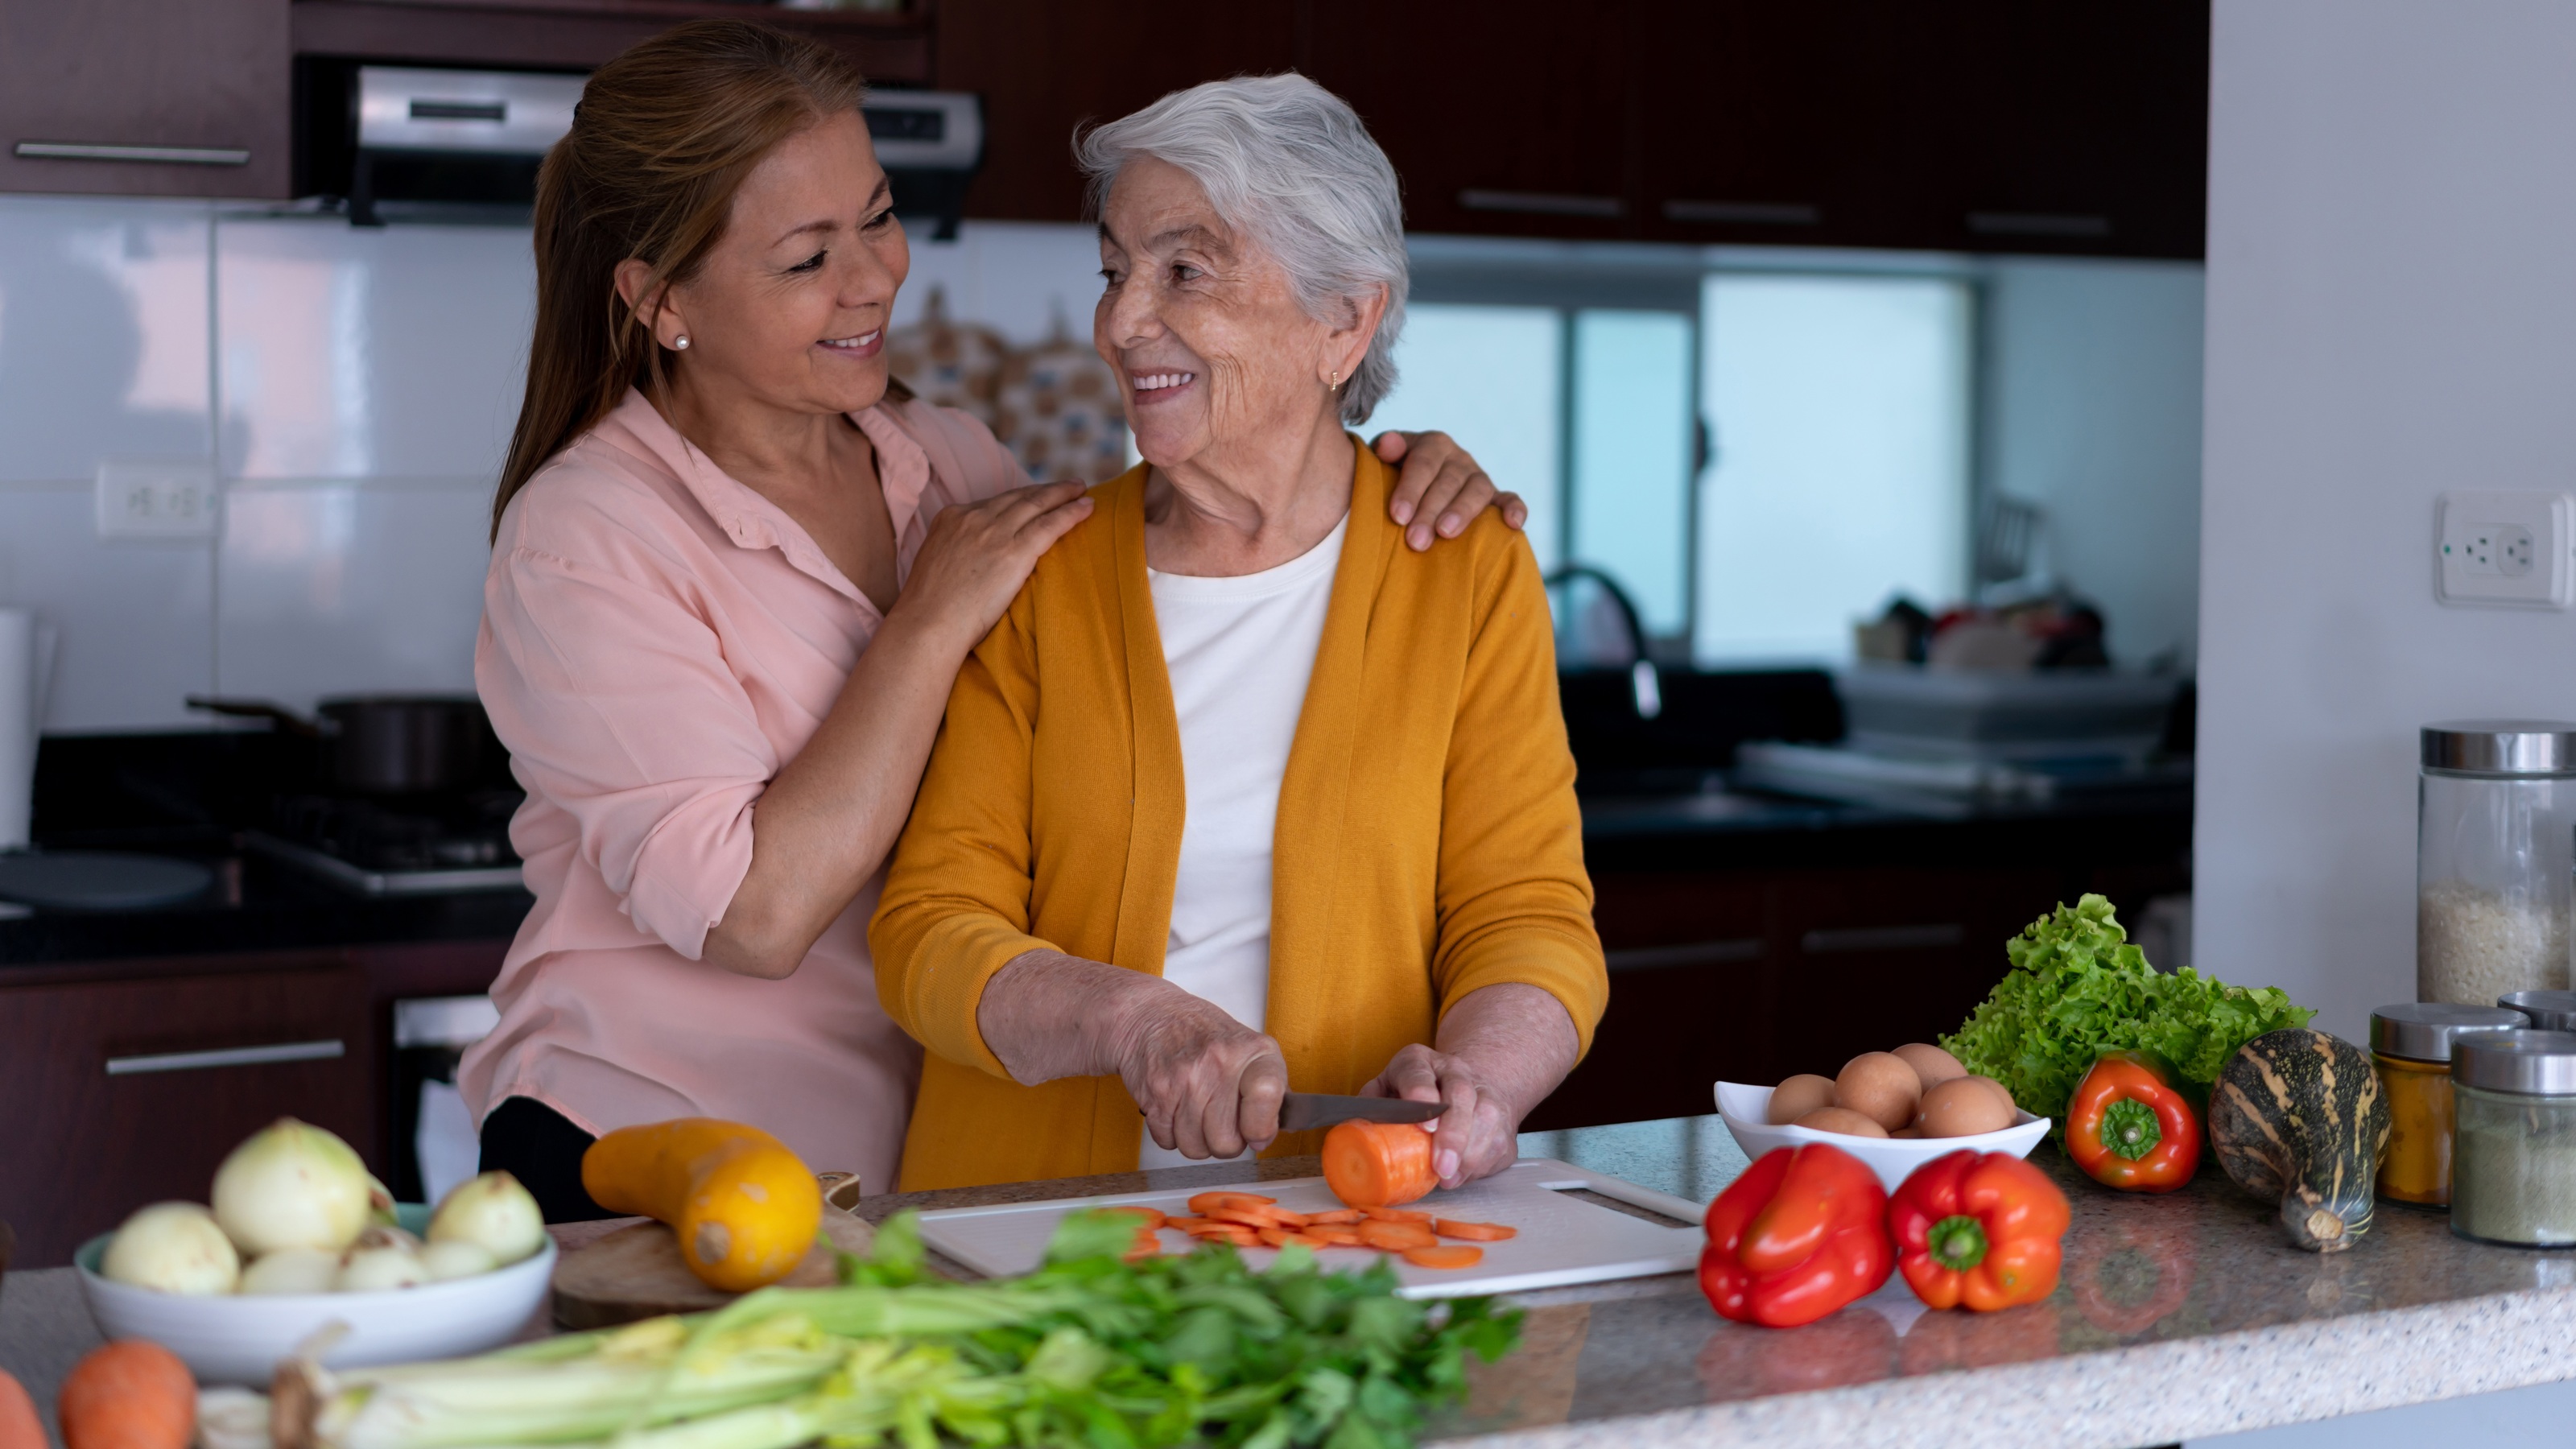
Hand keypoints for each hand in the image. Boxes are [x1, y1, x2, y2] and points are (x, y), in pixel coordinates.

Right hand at [891, 481, 1092, 653]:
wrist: (927, 625)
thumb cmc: (929, 610)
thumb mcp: (936, 564)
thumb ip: (958, 551)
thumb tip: (977, 560)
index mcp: (950, 517)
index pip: (994, 502)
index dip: (1020, 498)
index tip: (1036, 497)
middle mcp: (973, 517)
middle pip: (1019, 497)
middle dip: (1046, 490)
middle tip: (1069, 485)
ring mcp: (994, 532)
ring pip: (1037, 504)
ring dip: (1064, 494)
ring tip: (1082, 491)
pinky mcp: (1014, 551)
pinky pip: (1050, 525)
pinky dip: (1072, 513)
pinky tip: (1087, 507)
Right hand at [1108, 985, 1288, 1160]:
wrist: (1150, 1015)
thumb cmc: (1201, 1033)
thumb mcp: (1247, 1047)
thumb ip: (1268, 1087)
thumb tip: (1278, 1129)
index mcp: (1250, 1051)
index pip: (1267, 1095)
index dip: (1263, 1127)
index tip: (1258, 1133)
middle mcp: (1218, 1064)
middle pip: (1227, 1142)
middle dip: (1225, 1142)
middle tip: (1222, 1122)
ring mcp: (1184, 1080)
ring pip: (1195, 1148)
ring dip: (1197, 1140)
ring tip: (1197, 1113)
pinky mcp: (1155, 1095)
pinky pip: (1167, 1141)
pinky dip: (1171, 1134)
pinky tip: (1176, 1108)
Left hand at [1361, 1043, 1520, 1188]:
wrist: (1461, 1088)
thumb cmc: (1410, 1097)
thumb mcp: (1383, 1093)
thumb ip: (1369, 1110)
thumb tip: (1352, 1137)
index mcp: (1418, 1061)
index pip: (1419, 1072)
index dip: (1422, 1096)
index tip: (1425, 1125)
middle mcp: (1454, 1070)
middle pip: (1460, 1096)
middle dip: (1453, 1134)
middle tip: (1441, 1166)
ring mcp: (1483, 1091)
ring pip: (1486, 1119)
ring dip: (1469, 1154)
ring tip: (1450, 1179)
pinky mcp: (1502, 1116)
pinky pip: (1498, 1141)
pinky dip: (1482, 1163)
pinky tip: (1463, 1175)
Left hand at [1371, 431, 1527, 551]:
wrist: (1417, 482)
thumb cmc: (1394, 476)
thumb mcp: (1386, 460)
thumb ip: (1386, 450)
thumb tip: (1387, 446)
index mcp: (1433, 444)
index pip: (1423, 463)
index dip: (1410, 489)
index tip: (1398, 516)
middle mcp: (1458, 458)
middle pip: (1448, 481)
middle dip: (1431, 510)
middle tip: (1416, 540)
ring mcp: (1479, 477)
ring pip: (1478, 489)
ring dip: (1463, 511)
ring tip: (1446, 533)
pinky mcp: (1495, 497)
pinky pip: (1509, 500)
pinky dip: (1515, 509)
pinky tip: (1513, 525)